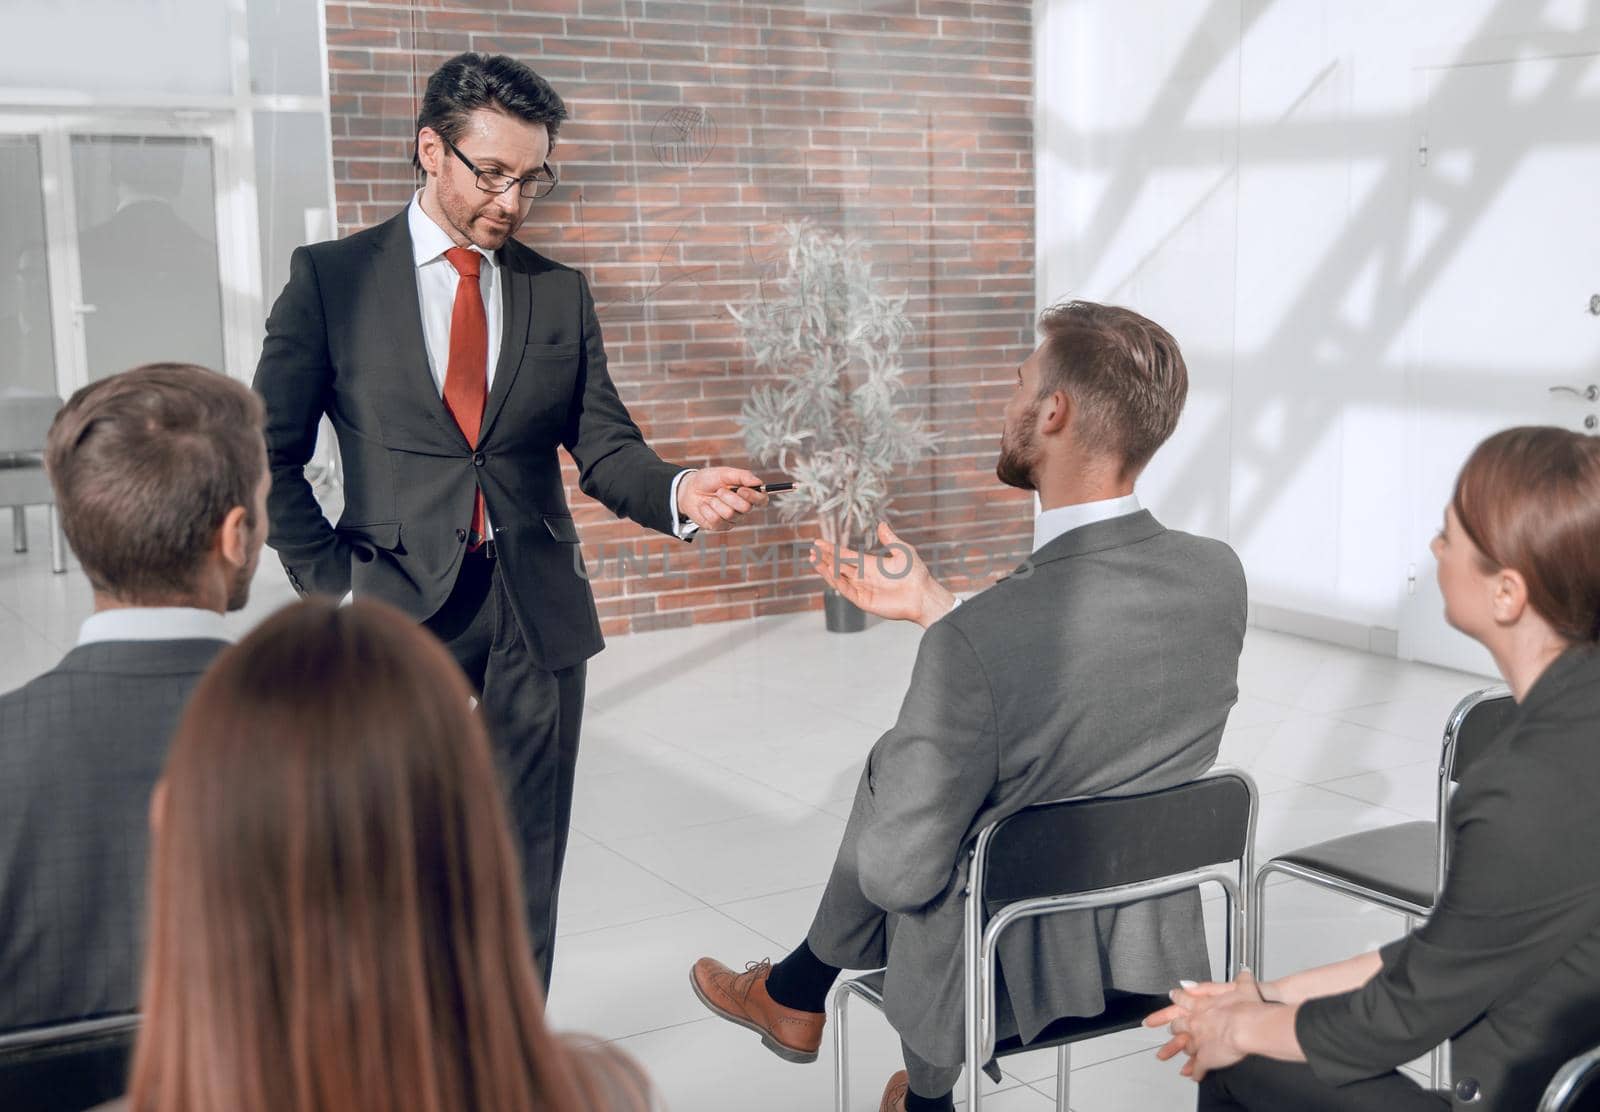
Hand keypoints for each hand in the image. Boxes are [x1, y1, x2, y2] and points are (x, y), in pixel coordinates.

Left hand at [676, 466, 769, 533]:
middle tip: (719, 491)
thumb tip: (758, 482)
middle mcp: (742, 508)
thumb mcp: (724, 473)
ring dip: (717, 503)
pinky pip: (716, 520)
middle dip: (730, 497)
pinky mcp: (719, 526)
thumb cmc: (708, 480)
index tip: (741, 490)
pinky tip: (704, 506)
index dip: (754, 497)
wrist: (688, 490)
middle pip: (746, 508)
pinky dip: (707, 510)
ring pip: (730, 514)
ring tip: (711, 498)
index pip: (762, 500)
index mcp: (747, 494)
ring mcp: (731, 519)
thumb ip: (742, 476)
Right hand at [809, 521, 955, 627]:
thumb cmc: (916, 574)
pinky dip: (836, 581)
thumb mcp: (902, 551)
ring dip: (826, 569)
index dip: (832, 549)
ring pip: (839, 578)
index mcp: (870, 564)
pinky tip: (829, 571)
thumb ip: (889, 539)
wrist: (922, 595)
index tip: (818, 542)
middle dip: (825, 559)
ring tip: (814, 560)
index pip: (846, 555)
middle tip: (811, 551)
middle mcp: (864, 576)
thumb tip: (881, 524)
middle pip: (839, 566)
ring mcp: (863, 589)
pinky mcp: (864, 601)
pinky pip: (846, 590)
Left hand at [1145, 969, 1266, 1080]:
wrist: (1247, 1026)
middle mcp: (1195, 1022)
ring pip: (1182, 1046)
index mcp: (1202, 1004)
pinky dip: (1194, 1071)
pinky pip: (1197, 1067)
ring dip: (1174, 1050)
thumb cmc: (1247, 1008)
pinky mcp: (1205, 1058)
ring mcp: (1198, 1040)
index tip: (1171, 996)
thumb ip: (1241, 980)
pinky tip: (1192, 1075)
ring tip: (1164, 1055)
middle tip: (1166, 1029)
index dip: (1176, 997)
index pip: (1183, 999)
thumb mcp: (1245, 987)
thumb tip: (1243, 973)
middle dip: (1172, 1027)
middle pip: (1177, 1025)